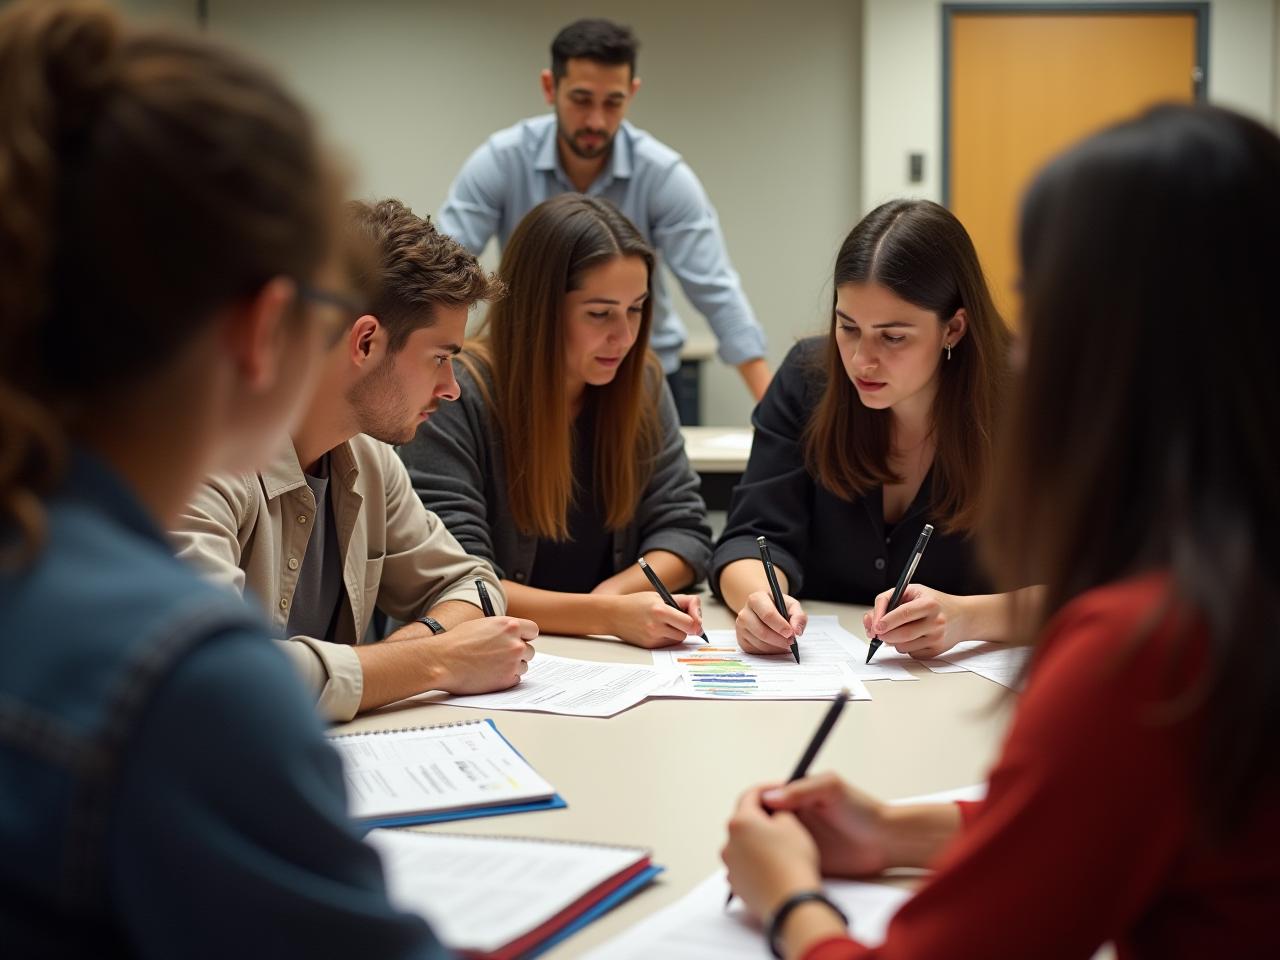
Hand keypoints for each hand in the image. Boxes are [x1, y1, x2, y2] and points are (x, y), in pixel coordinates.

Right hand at [429, 616, 537, 692]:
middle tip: (501, 656)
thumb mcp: (482, 625)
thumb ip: (501, 629)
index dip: (525, 636)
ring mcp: (513, 663)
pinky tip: (490, 675)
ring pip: (523, 666)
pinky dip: (505, 678)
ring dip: (512, 666)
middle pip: (529, 650)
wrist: (442, 661)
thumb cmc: (456, 642)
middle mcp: (515, 643)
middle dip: (518, 653)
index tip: (521, 640)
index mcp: (510, 626)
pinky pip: (515, 679)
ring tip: (491, 666)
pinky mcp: (507, 680)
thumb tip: (510, 633)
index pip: (533, 630)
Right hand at [610, 592, 702, 648]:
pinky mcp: (649, 646)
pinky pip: (668, 644)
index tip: (695, 619)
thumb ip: (682, 603)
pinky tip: (656, 629)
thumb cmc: (637, 602)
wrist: (613, 614)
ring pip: (678, 639)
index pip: (690, 623)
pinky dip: (667, 637)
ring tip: (664, 622)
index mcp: (660, 610)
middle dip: (687, 626)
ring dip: (677, 632)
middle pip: (686, 633)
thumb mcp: (660, 595)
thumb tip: (699, 619)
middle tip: (680, 619)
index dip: (696, 621)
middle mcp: (656, 626)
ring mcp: (652, 638)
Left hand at [721, 786, 822, 920]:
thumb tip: (773, 813)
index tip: (780, 789)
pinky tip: (775, 866)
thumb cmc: (793, 862)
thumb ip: (779, 810)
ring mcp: (731, 866)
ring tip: (780, 847)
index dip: (768, 789)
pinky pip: (745, 866)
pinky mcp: (737, 885)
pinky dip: (757, 862)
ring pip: (744, 845)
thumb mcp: (792, 824)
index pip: (750, 795)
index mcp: (740, 822)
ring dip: (758, 841)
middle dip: (762, 817)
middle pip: (744, 821)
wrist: (792, 903)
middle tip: (783, 818)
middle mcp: (729, 843)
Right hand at [736, 591, 806, 654]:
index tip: (792, 633)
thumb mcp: (791, 606)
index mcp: (756, 599)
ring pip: (760, 644)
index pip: (767, 614)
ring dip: (776, 647)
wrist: (762, 611)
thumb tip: (797, 631)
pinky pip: (757, 651)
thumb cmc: (778, 608)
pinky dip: (770, 652)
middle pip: (762, 632)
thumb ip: (798, 616)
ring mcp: (740, 628)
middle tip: (792, 642)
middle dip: (780, 640)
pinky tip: (776, 646)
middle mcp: (744, 613)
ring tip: (786, 644)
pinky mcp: (741, 641)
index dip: (781, 626)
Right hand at [759, 773, 891, 877]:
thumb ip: (802, 789)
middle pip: (759, 822)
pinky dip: (774, 866)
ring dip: (760, 850)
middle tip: (754, 840)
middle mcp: (793, 816)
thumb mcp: (832, 788)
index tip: (748, 817)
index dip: (752, 806)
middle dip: (752, 831)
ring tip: (763, 857)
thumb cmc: (863, 810)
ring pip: (768, 845)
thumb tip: (770, 797)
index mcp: (795, 795)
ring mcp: (798, 839)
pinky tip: (775, 869)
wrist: (886, 842)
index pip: (761, 798)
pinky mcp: (804, 859)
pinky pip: (782, 863)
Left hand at [863, 584, 966, 658]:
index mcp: (929, 604)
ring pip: (903, 647)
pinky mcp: (936, 651)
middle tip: (878, 632)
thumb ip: (888, 601)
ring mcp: (937, 638)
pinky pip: (910, 653)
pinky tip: (913, 637)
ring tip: (900, 630)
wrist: (962, 616)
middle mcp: (935, 622)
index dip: (886, 621)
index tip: (875, 626)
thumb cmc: (934, 601)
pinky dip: (905, 647)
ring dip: (893, 641)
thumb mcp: (912, 591)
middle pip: (902, 634)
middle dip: (884, 635)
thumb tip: (871, 621)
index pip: (904, 613)